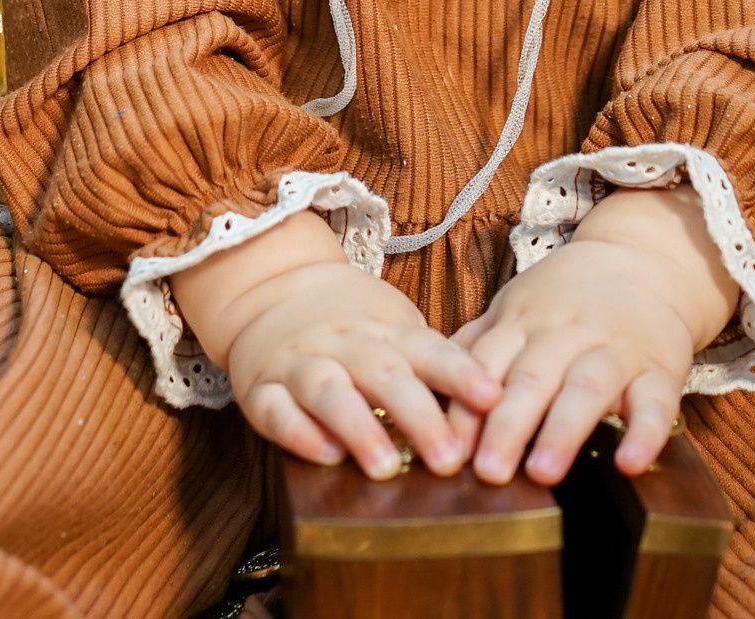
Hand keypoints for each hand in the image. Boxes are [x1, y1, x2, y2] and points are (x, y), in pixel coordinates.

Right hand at [226, 261, 500, 477]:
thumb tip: (494, 407)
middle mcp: (344, 345)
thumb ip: (433, 365)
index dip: (460, 374)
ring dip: (358, 428)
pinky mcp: (260, 389)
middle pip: (384, 375)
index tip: (493, 399)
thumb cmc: (349, 324)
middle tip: (448, 461)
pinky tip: (323, 455)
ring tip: (384, 466)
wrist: (268, 289)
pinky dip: (297, 432)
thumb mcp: (395, 330)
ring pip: (329, 392)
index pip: (428, 350)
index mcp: (385, 331)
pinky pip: (275, 410)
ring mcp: (300, 364)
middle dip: (418, 417)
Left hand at [451, 187, 737, 484]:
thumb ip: (475, 348)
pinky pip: (656, 402)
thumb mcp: (515, 310)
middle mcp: (566, 333)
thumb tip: (424, 390)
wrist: (641, 262)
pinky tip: (629, 464)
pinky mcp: (660, 369)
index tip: (447, 450)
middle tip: (488, 471)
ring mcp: (615, 350)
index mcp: (524, 322)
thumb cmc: (565, 300)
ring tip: (543, 473)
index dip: (465, 408)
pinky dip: (645, 433)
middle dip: (508, 425)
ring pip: (587, 388)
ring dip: (564, 431)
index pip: (487, 364)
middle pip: (533, 378)